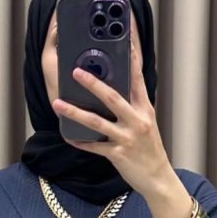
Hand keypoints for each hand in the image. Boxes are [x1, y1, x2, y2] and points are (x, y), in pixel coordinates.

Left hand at [52, 33, 175, 200]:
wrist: (158, 178)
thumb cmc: (149, 149)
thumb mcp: (146, 122)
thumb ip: (132, 105)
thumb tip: (111, 88)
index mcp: (145, 109)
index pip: (137, 78)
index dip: (131, 57)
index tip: (123, 39)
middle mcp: (137, 121)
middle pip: (113, 97)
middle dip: (93, 83)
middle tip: (75, 71)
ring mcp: (127, 138)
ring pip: (97, 122)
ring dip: (75, 112)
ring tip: (58, 103)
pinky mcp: (118, 155)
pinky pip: (94, 147)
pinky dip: (80, 141)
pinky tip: (68, 136)